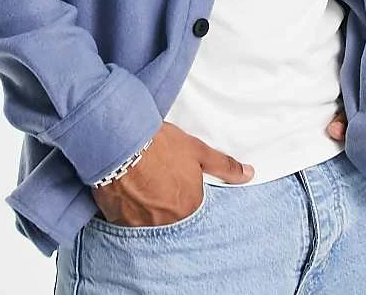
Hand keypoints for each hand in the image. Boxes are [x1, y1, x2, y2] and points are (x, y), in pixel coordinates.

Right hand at [90, 121, 254, 226]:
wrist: (122, 140)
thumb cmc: (161, 145)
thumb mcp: (198, 151)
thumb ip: (225, 166)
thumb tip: (249, 174)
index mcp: (189, 208)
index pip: (192, 213)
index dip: (183, 198)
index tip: (174, 189)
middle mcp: (166, 222)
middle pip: (169, 220)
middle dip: (165, 207)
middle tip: (156, 188)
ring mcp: (140, 225)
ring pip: (146, 224)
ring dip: (145, 211)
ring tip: (139, 189)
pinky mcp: (117, 220)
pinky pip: (124, 222)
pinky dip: (126, 211)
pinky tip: (124, 194)